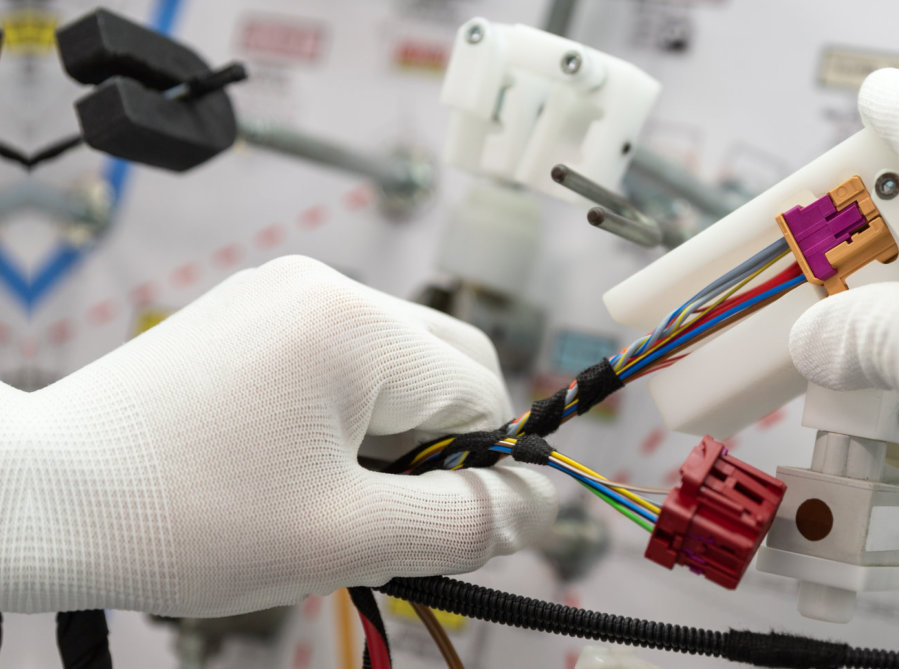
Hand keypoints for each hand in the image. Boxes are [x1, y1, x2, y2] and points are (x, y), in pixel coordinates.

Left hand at [0, 256, 554, 615]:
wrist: (36, 498)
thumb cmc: (184, 519)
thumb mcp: (346, 538)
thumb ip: (466, 521)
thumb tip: (548, 504)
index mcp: (356, 327)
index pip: (481, 396)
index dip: (477, 472)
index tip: (434, 531)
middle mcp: (324, 286)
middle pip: (446, 367)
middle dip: (440, 447)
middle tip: (383, 516)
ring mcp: (279, 292)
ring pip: (394, 364)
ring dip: (390, 434)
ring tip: (325, 497)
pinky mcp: (246, 312)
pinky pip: (337, 358)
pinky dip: (344, 415)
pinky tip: (292, 465)